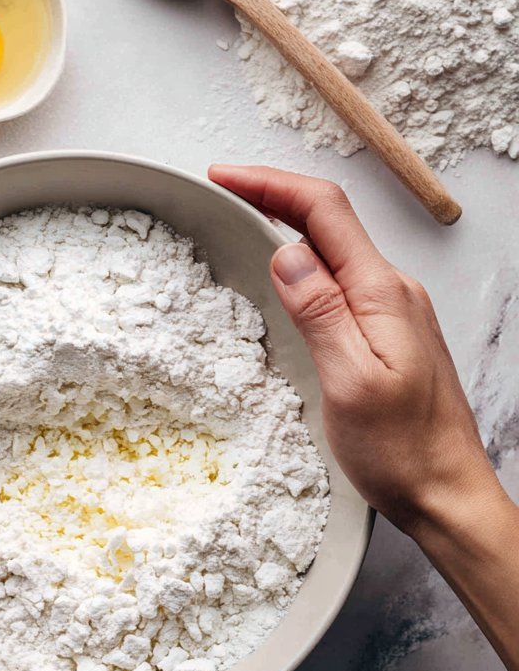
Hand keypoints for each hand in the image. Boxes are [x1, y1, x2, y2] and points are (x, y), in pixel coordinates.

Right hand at [208, 165, 498, 535]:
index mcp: (382, 293)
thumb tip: (286, 252)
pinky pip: (342, 282)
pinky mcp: (389, 335)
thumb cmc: (403, 451)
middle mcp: (392, 292)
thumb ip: (319, 312)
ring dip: (289, 227)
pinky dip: (306, 266)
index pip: (323, 211)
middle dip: (275, 195)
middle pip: (329, 221)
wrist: (447, 494)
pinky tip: (286, 277)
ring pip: (335, 251)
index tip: (223, 176)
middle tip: (224, 190)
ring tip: (245, 220)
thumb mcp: (350, 382)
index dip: (270, 183)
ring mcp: (394, 312)